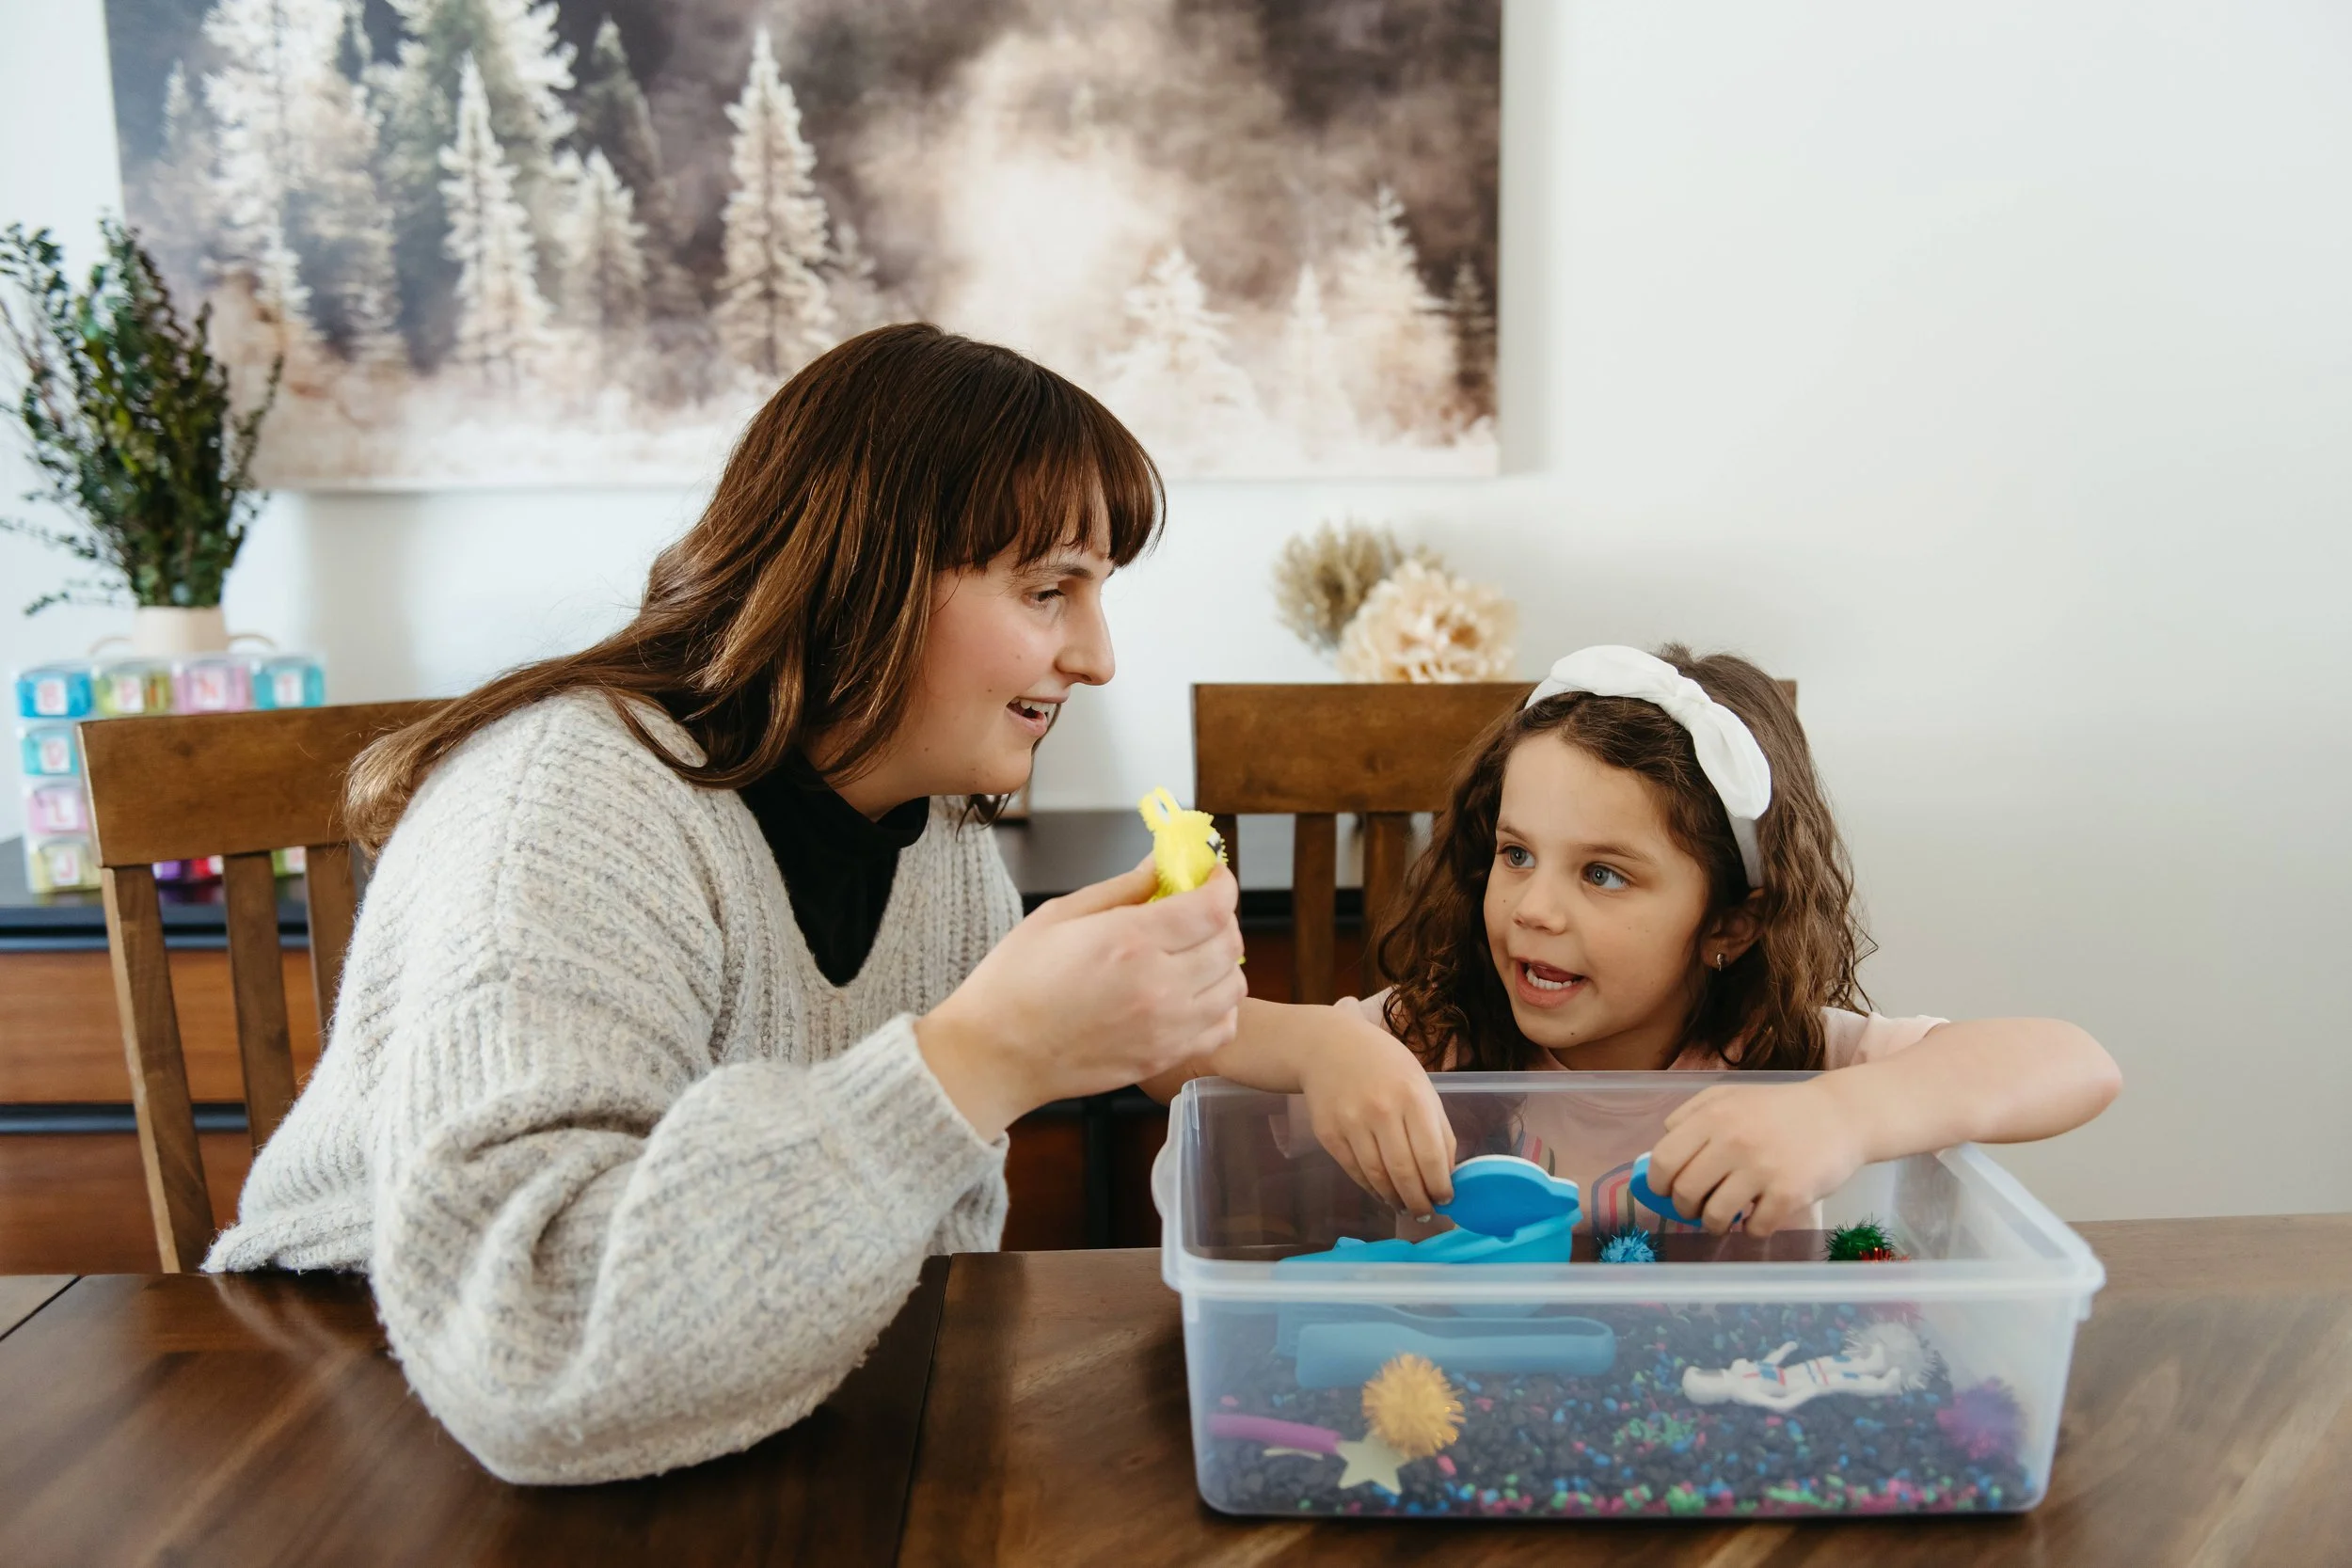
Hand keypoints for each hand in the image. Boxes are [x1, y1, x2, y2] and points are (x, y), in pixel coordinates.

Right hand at [917, 859, 1245, 1138]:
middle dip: (1221, 917)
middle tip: (1197, 910)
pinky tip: (1193, 993)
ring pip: (1234, 985)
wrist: (996, 1054)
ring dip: (1223, 962)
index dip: (1221, 882)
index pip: (1212, 906)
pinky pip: (1222, 1027)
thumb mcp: (1059, 915)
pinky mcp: (1163, 1057)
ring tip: (1194, 953)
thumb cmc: (1015, 983)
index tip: (1212, 875)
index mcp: (1130, 941)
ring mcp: (1166, 1027)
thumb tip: (1160, 865)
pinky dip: (1219, 1005)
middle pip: (1229, 942)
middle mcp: (1159, 985)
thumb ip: (1120, 888)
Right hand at [1296, 1017, 1456, 1218]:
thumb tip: (1447, 1174)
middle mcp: (1381, 1110)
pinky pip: (1354, 1171)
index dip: (1440, 1185)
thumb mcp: (1420, 1085)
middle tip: (1426, 1214)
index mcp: (1412, 1097)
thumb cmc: (1385, 1066)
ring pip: (1377, 1177)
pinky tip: (1383, 1193)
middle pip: (1403, 1172)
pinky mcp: (1328, 1134)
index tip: (1447, 1200)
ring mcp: (1351, 1123)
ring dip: (1395, 1200)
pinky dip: (1371, 1188)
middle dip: (1419, 1201)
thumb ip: (1436, 1127)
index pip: (1430, 1155)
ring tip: (1405, 1208)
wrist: (1328, 1047)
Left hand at [1647, 1078, 1868, 1234]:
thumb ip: (1691, 1116)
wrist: (1840, 1115)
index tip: (1666, 1191)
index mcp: (1713, 1116)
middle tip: (1695, 1208)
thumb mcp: (1730, 1096)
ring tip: (1723, 1218)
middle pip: (1685, 1192)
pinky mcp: (1790, 1194)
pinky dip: (1751, 1229)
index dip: (1658, 1183)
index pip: (1664, 1160)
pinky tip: (1758, 1217)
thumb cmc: (1779, 1109)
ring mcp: (1762, 1170)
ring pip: (1716, 1216)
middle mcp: (1733, 1142)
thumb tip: (1660, 1148)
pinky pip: (1754, 1228)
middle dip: (1684, 1208)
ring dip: (1714, 1224)